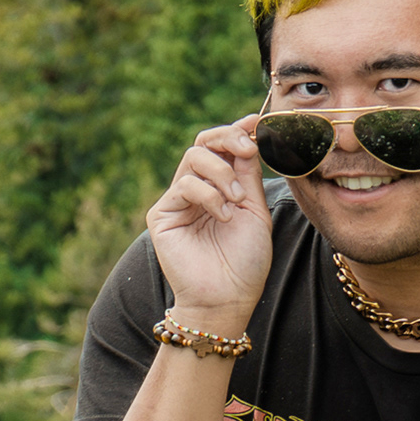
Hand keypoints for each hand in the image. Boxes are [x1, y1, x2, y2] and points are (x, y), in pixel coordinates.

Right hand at [145, 116, 272, 324]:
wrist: (228, 298)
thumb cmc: (245, 261)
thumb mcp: (255, 210)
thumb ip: (248, 175)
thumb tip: (249, 137)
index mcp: (220, 188)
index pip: (222, 148)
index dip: (237, 130)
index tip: (258, 122)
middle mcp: (197, 191)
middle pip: (203, 143)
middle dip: (228, 138)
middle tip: (248, 149)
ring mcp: (177, 201)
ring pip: (194, 157)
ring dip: (222, 173)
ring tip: (238, 199)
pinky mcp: (161, 215)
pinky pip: (184, 185)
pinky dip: (209, 195)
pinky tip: (223, 216)